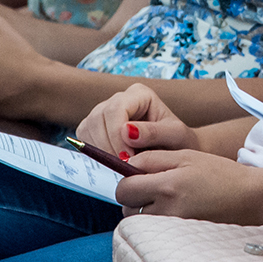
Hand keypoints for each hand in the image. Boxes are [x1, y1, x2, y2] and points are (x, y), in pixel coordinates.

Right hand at [76, 84, 199, 157]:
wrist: (174, 152)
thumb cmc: (178, 142)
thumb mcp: (175, 136)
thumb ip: (155, 132)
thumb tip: (127, 131)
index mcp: (138, 94)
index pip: (116, 108)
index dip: (117, 134)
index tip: (127, 158)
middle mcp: (118, 99)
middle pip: (98, 118)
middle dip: (107, 146)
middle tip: (122, 167)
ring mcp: (104, 113)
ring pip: (87, 128)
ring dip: (100, 152)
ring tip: (120, 166)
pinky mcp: (95, 129)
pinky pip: (84, 139)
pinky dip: (94, 154)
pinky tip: (112, 163)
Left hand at [114, 150, 262, 222]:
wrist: (248, 197)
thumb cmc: (220, 173)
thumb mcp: (185, 155)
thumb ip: (151, 158)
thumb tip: (126, 163)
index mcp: (167, 186)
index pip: (124, 189)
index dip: (127, 178)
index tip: (139, 174)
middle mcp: (167, 211)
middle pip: (127, 207)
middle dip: (135, 195)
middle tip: (157, 184)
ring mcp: (172, 227)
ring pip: (139, 220)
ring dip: (145, 208)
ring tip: (169, 196)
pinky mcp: (177, 236)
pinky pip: (153, 227)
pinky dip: (157, 217)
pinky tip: (175, 207)